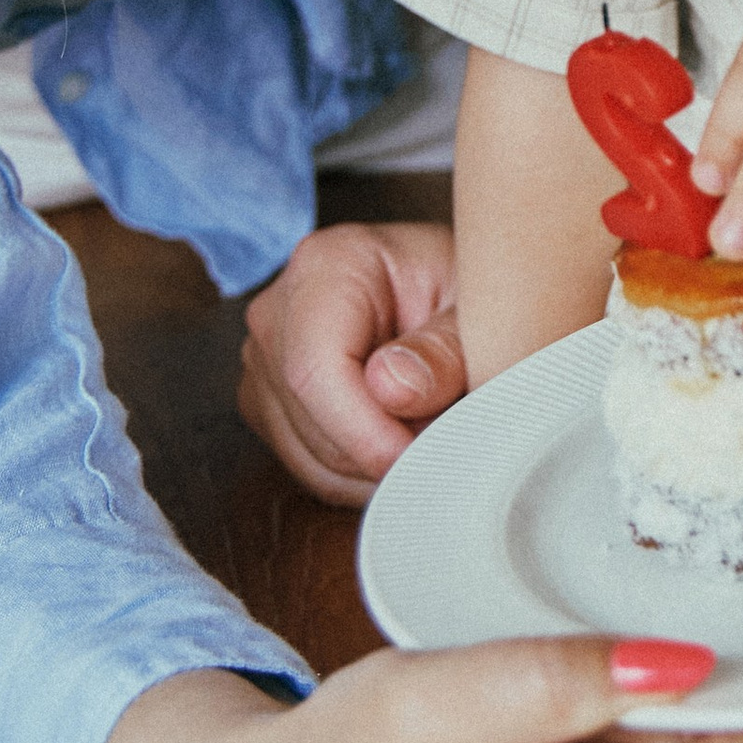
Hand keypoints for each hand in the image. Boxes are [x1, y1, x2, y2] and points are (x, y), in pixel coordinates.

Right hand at [238, 221, 468, 504]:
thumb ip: (444, 349)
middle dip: (388, 449)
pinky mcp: (274, 405)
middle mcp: (279, 313)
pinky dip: (365, 476)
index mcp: (325, 267)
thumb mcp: (476, 307)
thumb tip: (394, 390)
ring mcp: (267, 363)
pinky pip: (313, 470)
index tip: (422, 455)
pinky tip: (405, 441)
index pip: (316, 370)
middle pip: (313, 423)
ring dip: (380, 468)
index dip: (368, 431)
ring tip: (433, 427)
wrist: (448, 287)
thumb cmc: (463, 286)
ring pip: (312, 458)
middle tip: (452, 434)